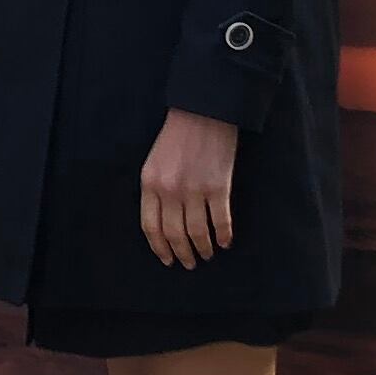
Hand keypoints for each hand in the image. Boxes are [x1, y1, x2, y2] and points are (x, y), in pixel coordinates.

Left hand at [139, 110, 239, 268]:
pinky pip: (220, 220)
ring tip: (207, 255)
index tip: (167, 260)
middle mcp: (169, 190)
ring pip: (197, 232)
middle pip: (174, 234)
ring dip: (203, 248)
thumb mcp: (155, 161)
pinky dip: (223, 235)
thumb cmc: (178, 134)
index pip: (151, 226)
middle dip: (182, 253)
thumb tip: (164, 222)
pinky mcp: (218, 187)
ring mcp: (194, 189)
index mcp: (150, 183)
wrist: (204, 110)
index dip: (159, 247)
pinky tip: (225, 242)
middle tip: (189, 264)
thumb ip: (156, 189)